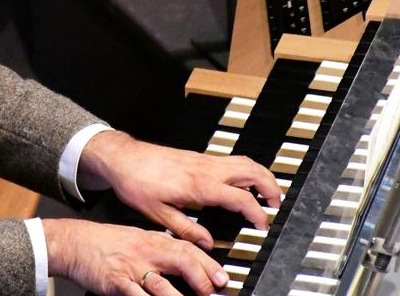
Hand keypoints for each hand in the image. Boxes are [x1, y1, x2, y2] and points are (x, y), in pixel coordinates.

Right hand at [43, 218, 227, 295]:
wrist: (73, 242)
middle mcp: (146, 252)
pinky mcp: (117, 283)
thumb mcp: (137, 237)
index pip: (188, 249)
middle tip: (214, 292)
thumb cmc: (105, 242)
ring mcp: (132, 268)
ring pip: (163, 284)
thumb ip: (160, 247)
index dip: (208, 264)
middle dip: (202, 279)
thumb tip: (185, 256)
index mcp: (153, 240)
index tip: (222, 278)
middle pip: (182, 262)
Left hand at [78, 131, 281, 249]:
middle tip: (276, 204)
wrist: (123, 158)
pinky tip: (242, 183)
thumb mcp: (159, 214)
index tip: (262, 224)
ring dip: (260, 175)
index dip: (256, 213)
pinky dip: (245, 170)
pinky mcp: (198, 157)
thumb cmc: (137, 182)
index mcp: (199, 185)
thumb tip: (208, 243)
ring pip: (244, 161)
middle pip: (251, 171)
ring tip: (266, 193)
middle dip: (270, 187)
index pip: (240, 198)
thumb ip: (187, 230)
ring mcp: (204, 160)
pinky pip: (231, 160)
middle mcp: (206, 169)